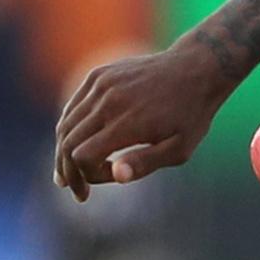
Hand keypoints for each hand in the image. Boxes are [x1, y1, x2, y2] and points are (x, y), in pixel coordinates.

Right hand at [53, 42, 238, 199]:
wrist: (196, 68)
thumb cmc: (190, 115)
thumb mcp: (179, 149)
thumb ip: (145, 163)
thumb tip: (116, 175)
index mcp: (128, 122)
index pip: (83, 156)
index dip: (86, 177)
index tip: (103, 182)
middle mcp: (108, 101)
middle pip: (68, 143)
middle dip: (68, 172)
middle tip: (77, 191)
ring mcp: (101, 84)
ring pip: (66, 125)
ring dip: (63, 153)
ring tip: (69, 174)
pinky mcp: (99, 75)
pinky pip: (73, 107)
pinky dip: (69, 129)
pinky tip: (76, 144)